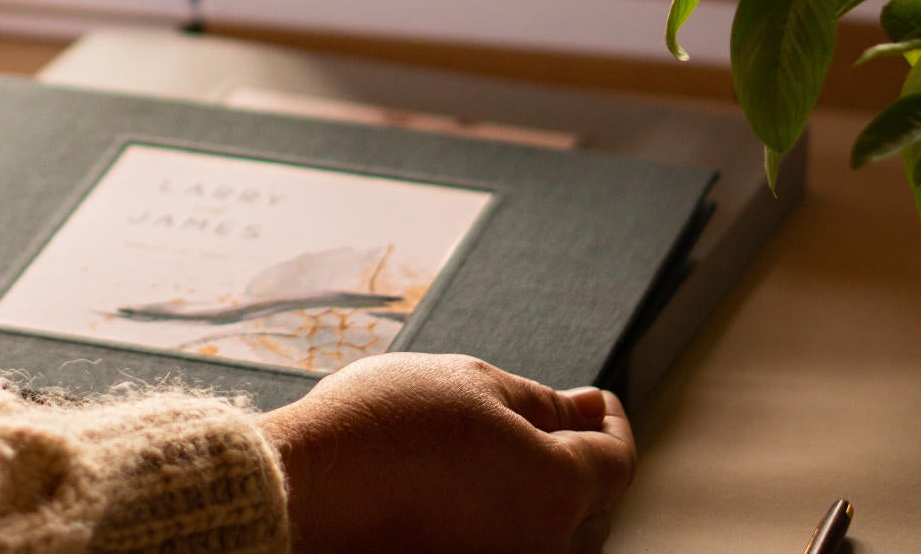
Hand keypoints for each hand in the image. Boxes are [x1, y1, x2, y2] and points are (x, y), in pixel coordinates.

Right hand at [258, 353, 636, 553]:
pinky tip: (475, 494)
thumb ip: (542, 402)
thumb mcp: (470, 384)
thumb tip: (587, 409)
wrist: (304, 489)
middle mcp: (542, 546)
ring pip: (558, 540)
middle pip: (595, 507)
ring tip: (508, 460)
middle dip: (584, 461)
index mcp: (555, 490)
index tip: (596, 400)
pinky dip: (511, 525)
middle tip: (552, 423)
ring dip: (549, 499)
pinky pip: (515, 550)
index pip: (616, 458)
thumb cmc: (381, 428)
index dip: (611, 421)